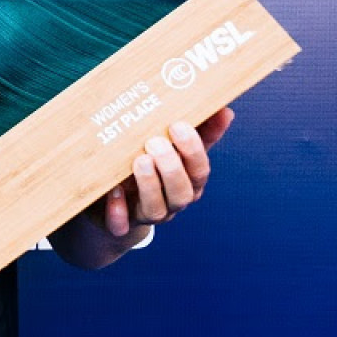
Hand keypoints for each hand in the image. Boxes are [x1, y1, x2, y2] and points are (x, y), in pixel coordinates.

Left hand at [98, 109, 232, 236]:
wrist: (112, 202)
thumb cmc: (151, 166)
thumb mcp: (174, 149)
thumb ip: (199, 132)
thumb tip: (224, 110)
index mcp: (188, 182)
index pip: (200, 170)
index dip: (192, 150)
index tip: (178, 126)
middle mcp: (172, 202)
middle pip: (181, 193)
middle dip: (171, 168)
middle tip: (155, 142)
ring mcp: (147, 215)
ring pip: (156, 210)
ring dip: (149, 185)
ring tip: (140, 160)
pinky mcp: (121, 225)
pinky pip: (120, 225)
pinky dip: (117, 212)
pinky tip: (114, 191)